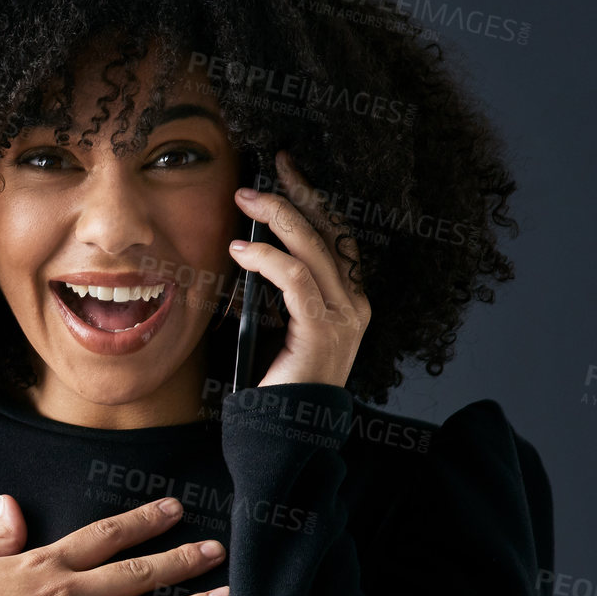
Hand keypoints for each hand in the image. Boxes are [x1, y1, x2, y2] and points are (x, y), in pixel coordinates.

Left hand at [229, 149, 370, 388]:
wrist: (286, 428)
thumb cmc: (278, 380)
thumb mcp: (280, 323)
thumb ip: (279, 290)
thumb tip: (250, 246)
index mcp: (349, 300)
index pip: (336, 237)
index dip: (312, 200)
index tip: (286, 173)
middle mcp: (355, 304)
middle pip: (330, 231)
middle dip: (298, 193)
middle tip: (270, 167)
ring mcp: (344, 317)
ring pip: (313, 248)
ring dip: (277, 217)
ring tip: (244, 200)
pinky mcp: (322, 330)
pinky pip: (295, 280)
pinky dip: (266, 259)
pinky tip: (241, 251)